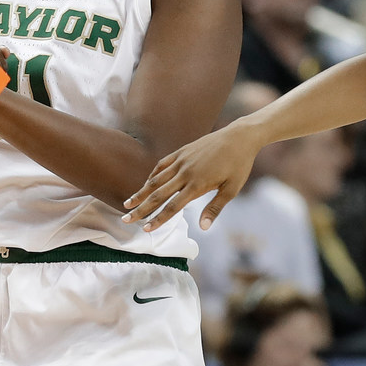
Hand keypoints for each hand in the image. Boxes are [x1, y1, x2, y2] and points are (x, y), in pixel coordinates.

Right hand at [121, 122, 260, 231]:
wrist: (239, 137)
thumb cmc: (239, 165)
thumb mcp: (232, 189)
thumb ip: (214, 208)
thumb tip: (203, 228)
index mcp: (197, 185)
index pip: (173, 206)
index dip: (158, 219)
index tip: (146, 228)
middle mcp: (185, 173)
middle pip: (158, 194)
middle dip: (141, 208)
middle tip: (126, 219)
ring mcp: (181, 161)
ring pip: (155, 179)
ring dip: (140, 193)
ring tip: (128, 203)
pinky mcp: (181, 152)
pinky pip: (162, 165)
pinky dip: (152, 175)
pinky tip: (146, 183)